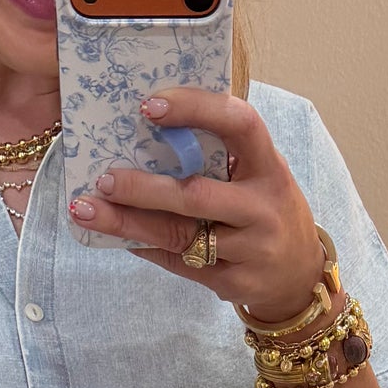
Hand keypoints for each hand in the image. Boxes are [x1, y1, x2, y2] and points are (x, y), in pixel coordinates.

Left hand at [67, 88, 324, 324]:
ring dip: (129, 222)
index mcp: (269, 166)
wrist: (300, 278)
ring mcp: (252, 249)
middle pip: (196, 194)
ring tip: (87, 209)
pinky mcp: (234, 282)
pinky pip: (180, 265)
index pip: (240, 124)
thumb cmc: (267, 211)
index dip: (196, 109)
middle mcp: (264, 207)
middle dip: (144, 187)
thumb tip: (148, 131)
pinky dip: (145, 248)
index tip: (149, 105)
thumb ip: (220, 156)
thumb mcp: (259, 175)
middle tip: (103, 177)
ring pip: (180, 235)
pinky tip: (117, 236)